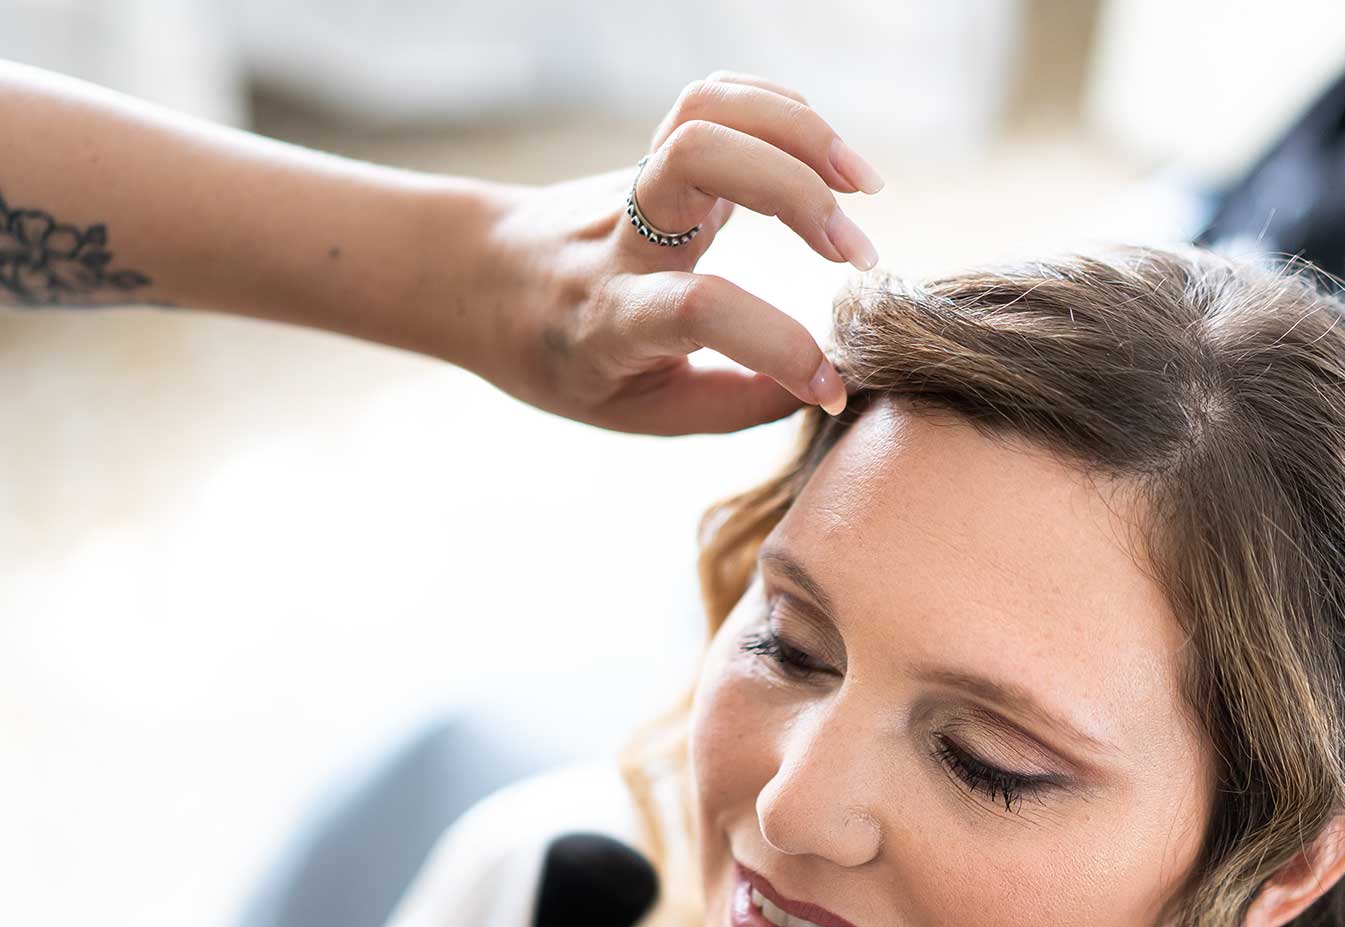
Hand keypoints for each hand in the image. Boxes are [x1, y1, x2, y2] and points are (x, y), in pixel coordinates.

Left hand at [479, 71, 883, 435]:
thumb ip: (728, 405)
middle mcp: (621, 237)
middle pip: (699, 159)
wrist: (482, 280)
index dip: (777, 345)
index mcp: (612, 317)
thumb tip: (817, 388)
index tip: (830, 384)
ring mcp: (633, 183)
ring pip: (708, 111)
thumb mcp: (635, 411)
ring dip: (801, 132)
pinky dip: (783, 109)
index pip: (698, 311)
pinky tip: (824, 159)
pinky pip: (716, 96)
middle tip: (857, 256)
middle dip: (797, 192)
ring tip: (862, 187)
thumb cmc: (563, 359)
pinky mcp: (653, 151)